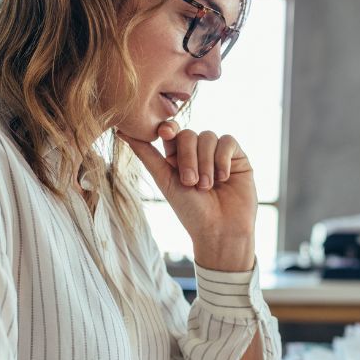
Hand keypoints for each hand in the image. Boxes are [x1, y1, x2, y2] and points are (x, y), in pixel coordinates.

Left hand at [119, 120, 255, 271]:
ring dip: (206, 162)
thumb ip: (147, 155)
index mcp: (178, 158)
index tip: (165, 133)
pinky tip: (223, 178)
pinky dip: (223, 159)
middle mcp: (198, 153)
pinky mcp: (237, 158)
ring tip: (207, 187)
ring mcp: (218, 154)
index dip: (168, 128)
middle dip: (188, 157)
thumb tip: (121, 132)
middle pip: (189, 134)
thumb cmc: (191, 212)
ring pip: (208, 137)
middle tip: (190, 182)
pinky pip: (228, 142)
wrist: (220, 231)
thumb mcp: (165, 181)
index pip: (171, 132)